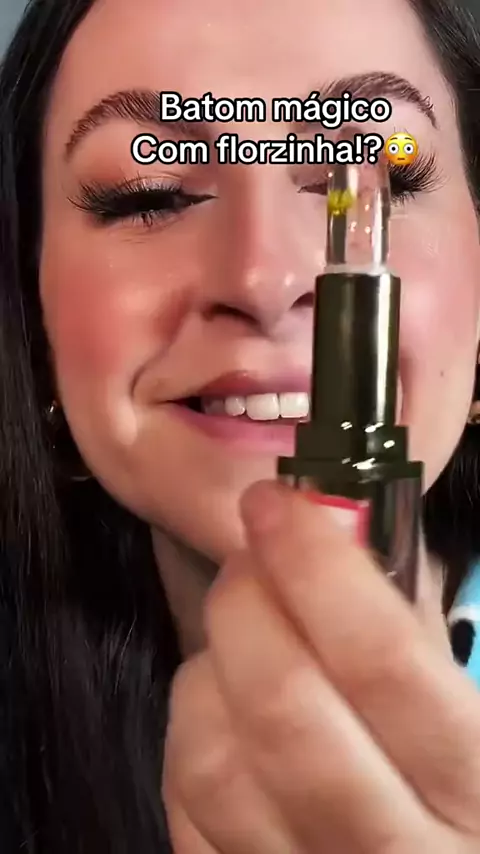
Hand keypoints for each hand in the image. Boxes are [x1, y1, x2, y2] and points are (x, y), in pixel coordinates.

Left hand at [163, 480, 479, 852]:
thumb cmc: (445, 764)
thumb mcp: (456, 693)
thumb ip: (401, 622)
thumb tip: (324, 527)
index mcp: (470, 779)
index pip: (382, 660)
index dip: (315, 566)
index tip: (273, 504)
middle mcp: (394, 845)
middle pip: (283, 711)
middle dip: (245, 605)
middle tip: (248, 563)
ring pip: (215, 765)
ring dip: (207, 675)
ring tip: (233, 646)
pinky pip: (185, 809)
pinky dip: (190, 740)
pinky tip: (222, 714)